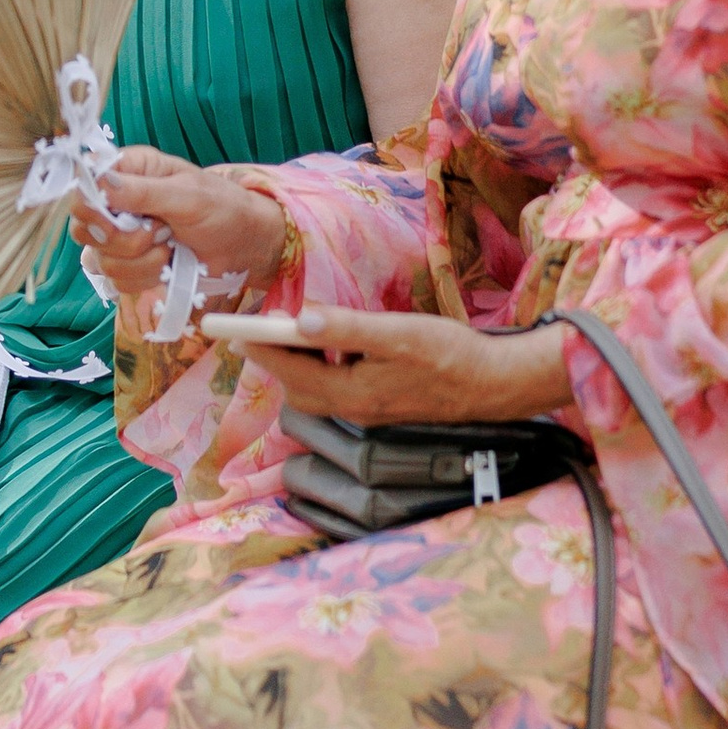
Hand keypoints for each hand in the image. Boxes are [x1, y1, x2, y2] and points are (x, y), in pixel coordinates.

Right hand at [70, 153, 285, 307]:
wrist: (244, 247)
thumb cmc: (222, 209)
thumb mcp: (186, 195)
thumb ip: (142, 192)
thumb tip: (99, 183)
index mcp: (127, 171)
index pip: (81, 185)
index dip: (89, 205)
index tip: (113, 218)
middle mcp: (117, 202)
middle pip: (84, 228)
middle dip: (122, 239)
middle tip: (159, 232)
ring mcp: (120, 237)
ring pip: (100, 260)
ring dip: (140, 261)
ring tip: (170, 247)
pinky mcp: (129, 266)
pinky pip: (116, 280)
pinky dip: (144, 278)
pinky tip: (168, 266)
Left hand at [219, 301, 575, 430]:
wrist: (497, 384)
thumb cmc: (451, 355)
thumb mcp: (398, 333)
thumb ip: (349, 327)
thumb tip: (300, 318)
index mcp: (352, 393)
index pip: (290, 372)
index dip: (259, 348)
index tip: (230, 330)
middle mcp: (355, 409)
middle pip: (297, 387)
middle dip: (274, 359)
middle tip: (258, 326)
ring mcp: (369, 410)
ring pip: (317, 391)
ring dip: (299, 363)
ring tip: (291, 330)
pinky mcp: (383, 404)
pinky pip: (338, 388)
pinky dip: (324, 367)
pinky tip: (335, 344)